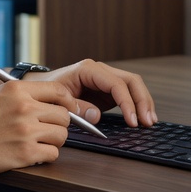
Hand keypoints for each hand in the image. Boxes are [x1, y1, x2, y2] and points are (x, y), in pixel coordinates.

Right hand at [0, 80, 83, 176]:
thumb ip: (21, 95)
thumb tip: (48, 100)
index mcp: (17, 90)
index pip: (59, 91)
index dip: (68, 102)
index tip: (67, 110)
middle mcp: (24, 107)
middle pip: (64, 116)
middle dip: (58, 125)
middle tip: (46, 131)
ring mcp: (26, 131)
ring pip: (61, 136)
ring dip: (52, 142)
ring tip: (36, 144)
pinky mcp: (25, 153)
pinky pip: (52, 154)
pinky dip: (45, 156)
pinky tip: (31, 154)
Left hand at [25, 59, 156, 127]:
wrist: (40, 88)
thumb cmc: (47, 91)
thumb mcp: (58, 99)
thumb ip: (77, 106)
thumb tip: (97, 115)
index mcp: (88, 69)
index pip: (116, 83)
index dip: (127, 102)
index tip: (132, 121)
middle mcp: (100, 71)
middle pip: (131, 80)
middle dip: (142, 101)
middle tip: (148, 121)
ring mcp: (106, 79)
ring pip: (134, 85)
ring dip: (144, 103)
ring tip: (150, 121)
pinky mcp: (108, 90)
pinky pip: (128, 94)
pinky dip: (137, 105)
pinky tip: (143, 117)